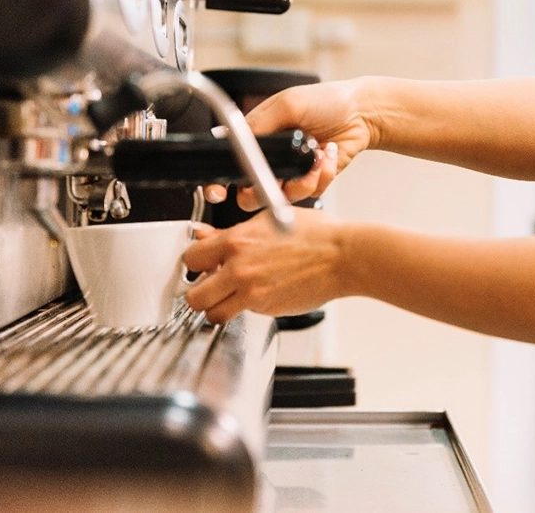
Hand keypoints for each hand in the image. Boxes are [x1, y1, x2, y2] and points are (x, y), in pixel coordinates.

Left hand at [182, 210, 350, 323]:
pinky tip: (258, 296)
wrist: (343, 256)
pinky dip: (244, 309)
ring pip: (213, 313)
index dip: (195, 263)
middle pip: (193, 295)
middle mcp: (239, 268)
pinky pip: (242, 315)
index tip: (201, 265)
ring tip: (227, 299)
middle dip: (199, 292)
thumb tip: (206, 236)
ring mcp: (252, 292)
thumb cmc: (316, 235)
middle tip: (208, 288)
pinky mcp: (266, 308)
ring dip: (217, 308)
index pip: (191, 258)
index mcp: (236, 241)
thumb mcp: (269, 220)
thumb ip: (232, 233)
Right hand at [205, 79, 374, 208]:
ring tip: (316, 155)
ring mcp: (290, 173)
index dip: (218, 183)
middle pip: (250, 194)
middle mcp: (270, 159)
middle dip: (265, 189)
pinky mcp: (312, 181)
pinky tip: (329, 154)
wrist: (362, 113)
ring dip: (302, 179)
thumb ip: (259, 124)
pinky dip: (322, 175)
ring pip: (282, 197)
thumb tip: (234, 140)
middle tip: (279, 178)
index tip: (219, 191)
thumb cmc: (327, 101)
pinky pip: (310, 193)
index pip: (228, 164)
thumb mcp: (288, 104)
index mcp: (257, 137)